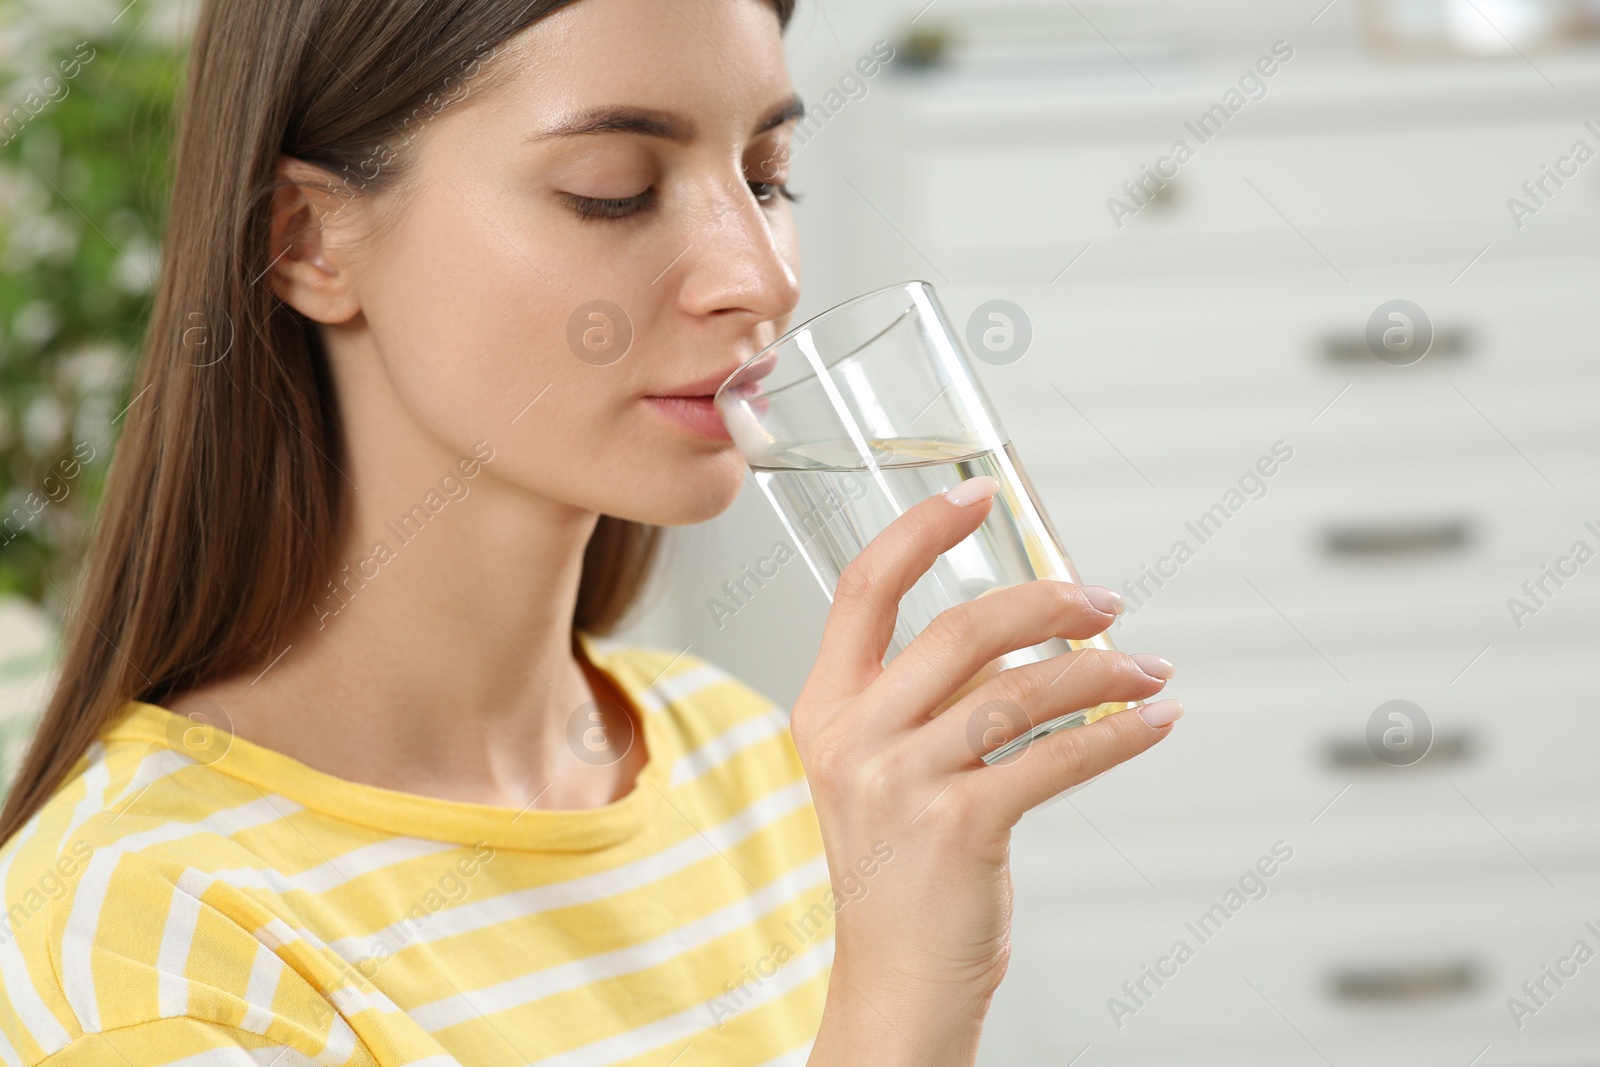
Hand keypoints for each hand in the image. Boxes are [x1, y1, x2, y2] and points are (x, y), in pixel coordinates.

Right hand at [797, 475, 1181, 1066]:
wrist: (895, 982)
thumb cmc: (899, 873)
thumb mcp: (886, 771)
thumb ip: (932, 698)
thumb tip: (1026, 631)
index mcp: (826, 709)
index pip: (864, 589)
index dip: (923, 532)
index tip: (979, 495)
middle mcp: (853, 738)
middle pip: (963, 628)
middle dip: (1051, 600)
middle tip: (1104, 600)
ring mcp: (901, 783)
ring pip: (1023, 688)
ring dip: (1103, 669)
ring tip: (1146, 668)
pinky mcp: (958, 828)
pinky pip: (1056, 756)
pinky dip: (1120, 733)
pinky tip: (1152, 722)